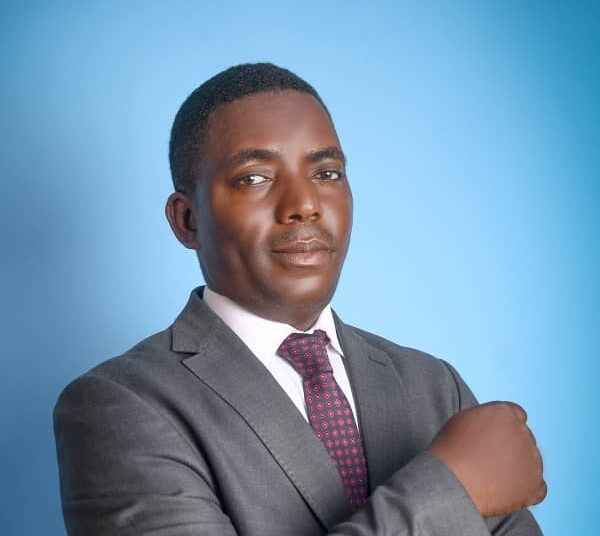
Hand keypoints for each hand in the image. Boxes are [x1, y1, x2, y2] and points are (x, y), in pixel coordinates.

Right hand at [428, 401, 546, 517]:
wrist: (451, 480)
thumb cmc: (450, 451)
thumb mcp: (463, 420)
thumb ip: (486, 418)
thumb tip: (496, 426)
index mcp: (504, 413)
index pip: (516, 415)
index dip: (505, 428)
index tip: (495, 439)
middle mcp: (522, 432)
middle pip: (524, 438)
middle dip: (512, 448)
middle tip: (490, 461)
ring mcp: (532, 459)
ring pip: (532, 462)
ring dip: (518, 468)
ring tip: (492, 478)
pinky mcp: (535, 484)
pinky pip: (537, 487)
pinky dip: (525, 491)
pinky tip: (504, 490)